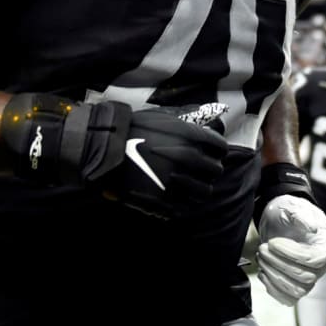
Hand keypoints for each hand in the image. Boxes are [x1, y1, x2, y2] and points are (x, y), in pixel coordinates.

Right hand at [1, 95, 227, 218]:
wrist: (105, 149)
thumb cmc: (132, 129)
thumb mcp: (164, 118)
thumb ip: (189, 123)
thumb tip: (209, 125)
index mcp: (191, 137)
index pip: (220, 148)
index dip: (217, 151)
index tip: (211, 154)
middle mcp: (189, 159)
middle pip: (215, 171)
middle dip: (209, 170)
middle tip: (198, 171)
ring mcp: (178, 181)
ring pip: (204, 192)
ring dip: (198, 189)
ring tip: (187, 186)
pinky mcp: (164, 201)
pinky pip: (186, 207)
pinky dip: (183, 203)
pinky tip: (175, 197)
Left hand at [255, 194, 325, 305]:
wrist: (281, 219)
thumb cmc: (289, 211)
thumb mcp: (293, 206)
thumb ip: (301, 215)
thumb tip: (311, 228)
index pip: (315, 260)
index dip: (292, 254)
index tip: (273, 242)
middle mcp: (323, 265)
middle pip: (306, 278)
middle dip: (280, 264)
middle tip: (262, 248)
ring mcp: (310, 277)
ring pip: (297, 291)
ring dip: (275, 277)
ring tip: (261, 258)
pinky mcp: (296, 285)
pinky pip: (289, 299)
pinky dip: (274, 290)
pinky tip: (263, 273)